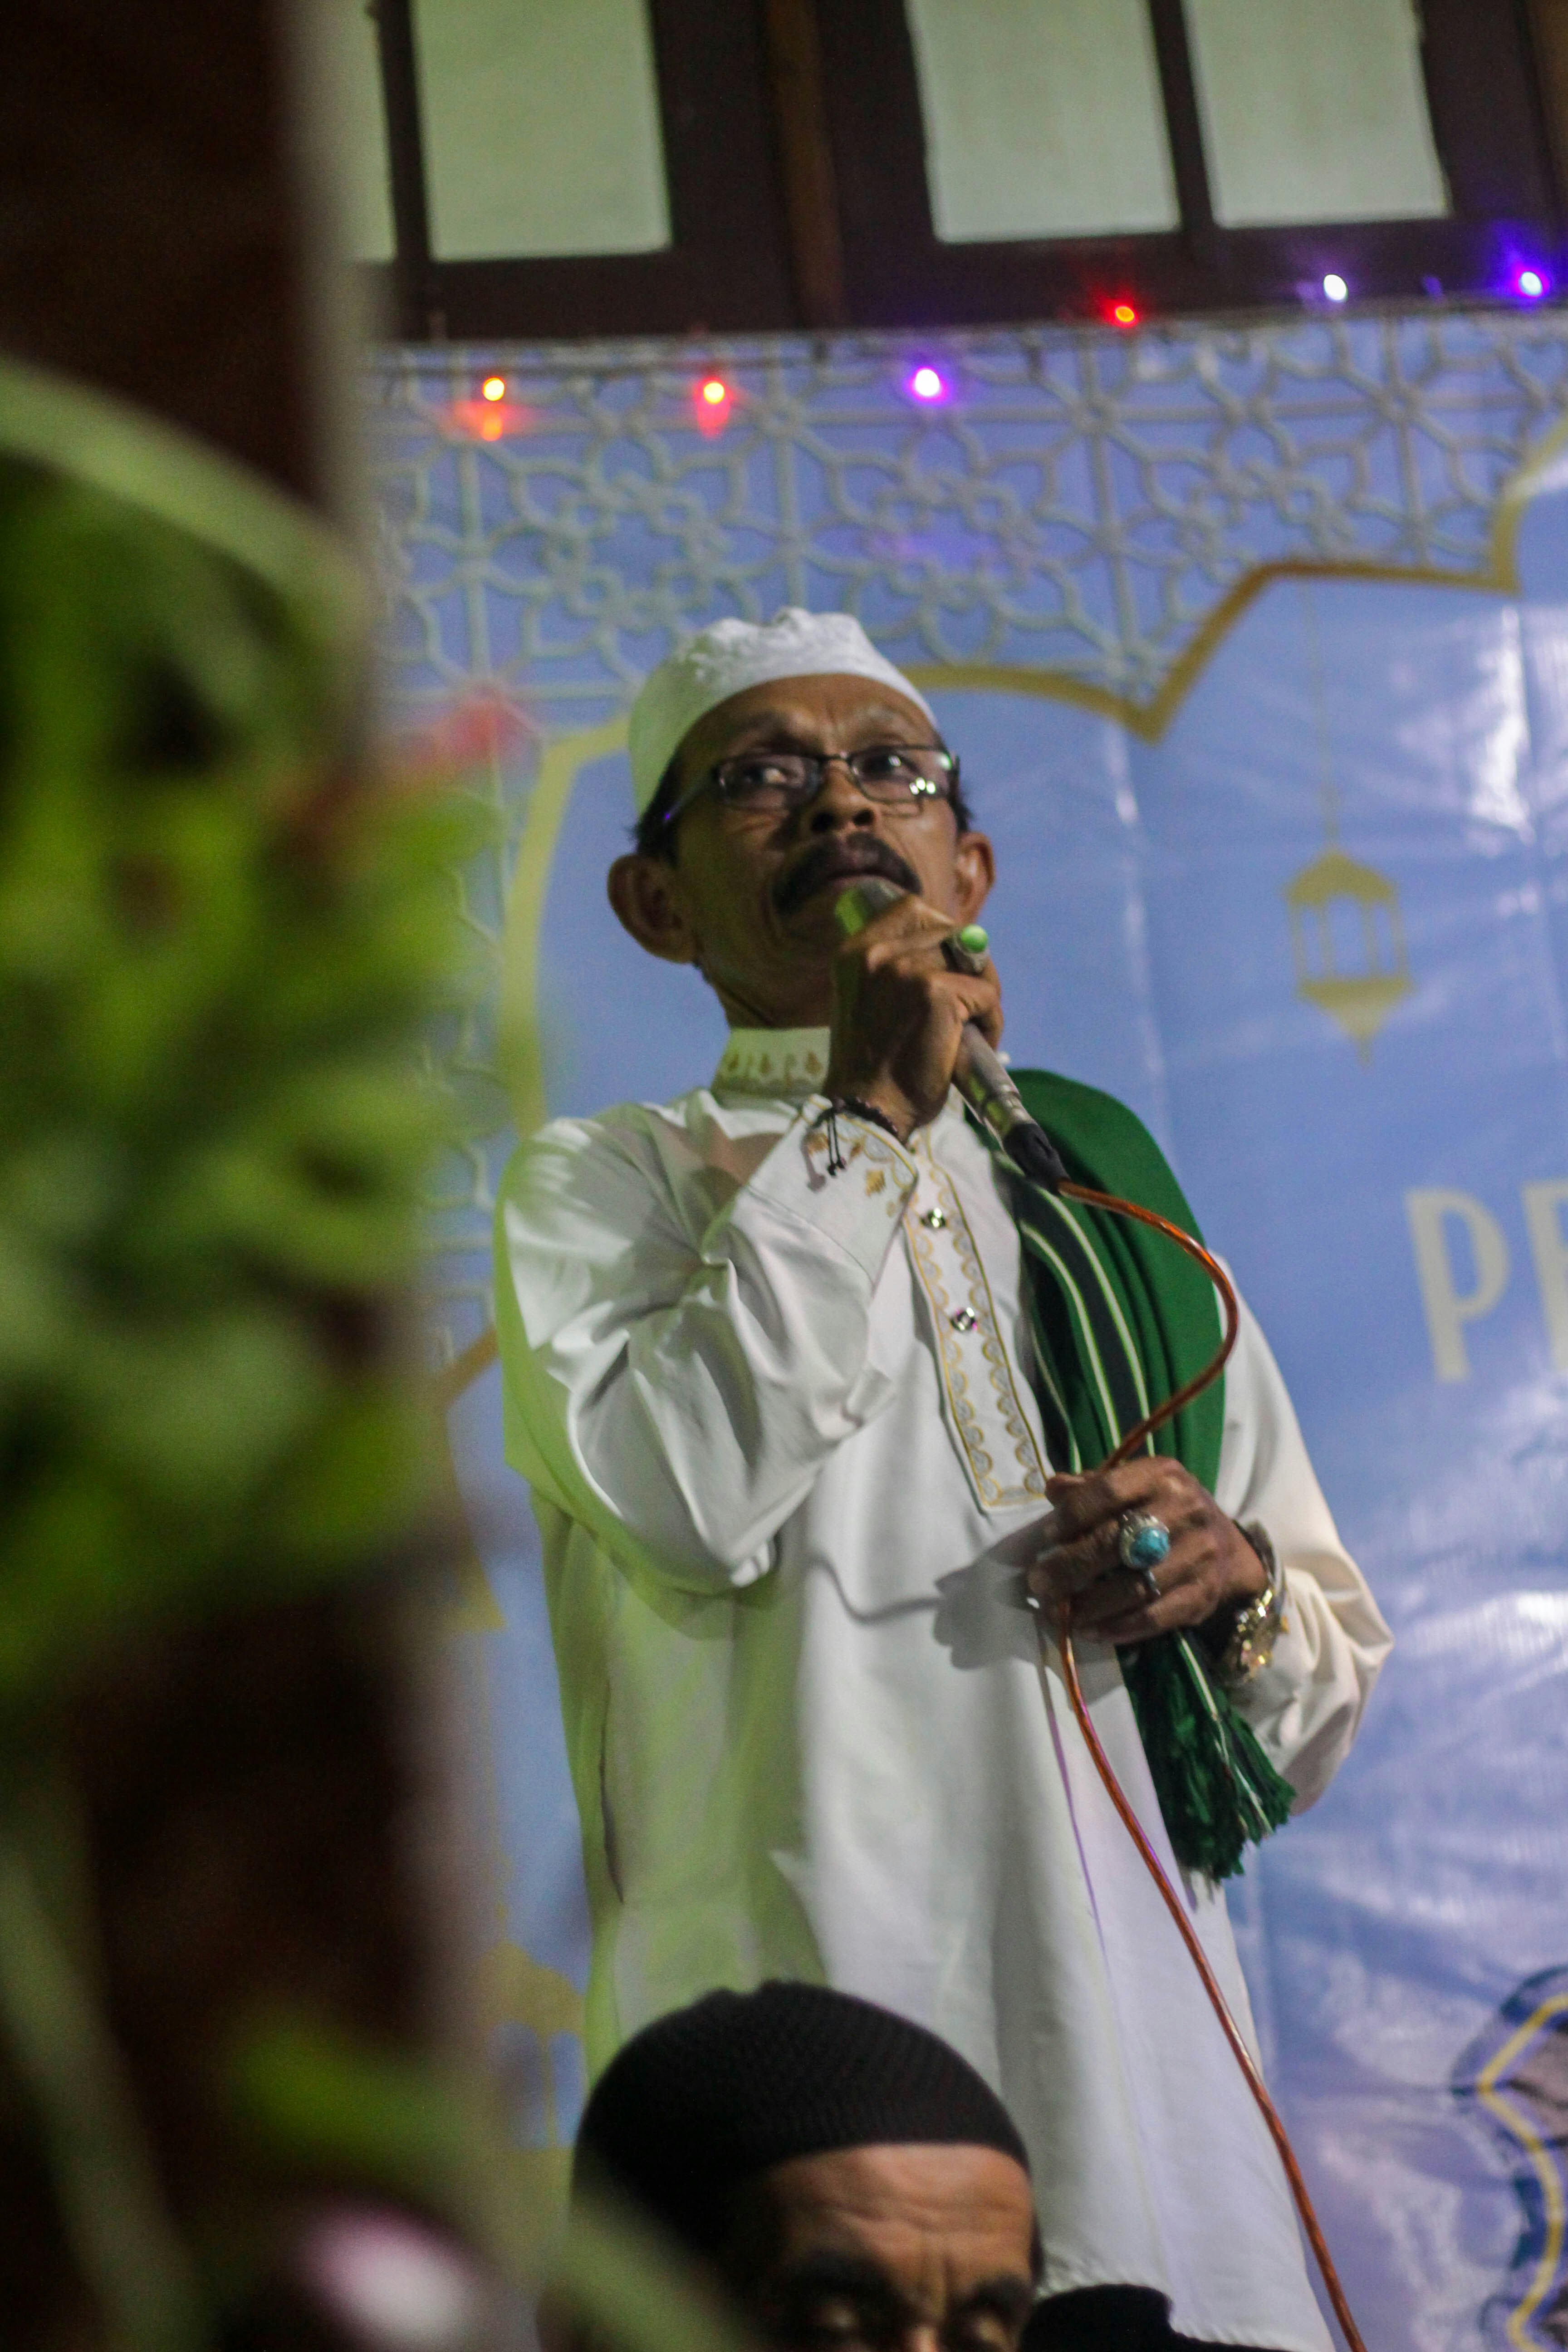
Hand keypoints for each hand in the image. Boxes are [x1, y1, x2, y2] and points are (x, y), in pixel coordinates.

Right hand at [824, 894, 1001, 1138]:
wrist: (867, 1109)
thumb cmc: (872, 1068)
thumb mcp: (869, 1002)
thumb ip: (895, 971)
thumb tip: (958, 946)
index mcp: (855, 952)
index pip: (911, 909)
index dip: (940, 930)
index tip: (949, 962)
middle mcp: (878, 953)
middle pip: (950, 933)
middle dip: (968, 966)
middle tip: (967, 1005)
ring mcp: (908, 970)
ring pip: (974, 964)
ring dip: (982, 996)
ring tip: (969, 1030)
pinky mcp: (938, 993)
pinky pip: (987, 996)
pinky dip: (991, 1022)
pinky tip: (975, 1044)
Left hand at [1027, 1461, 1264, 1645]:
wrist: (1225, 1547)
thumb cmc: (1161, 1511)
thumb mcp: (1131, 1487)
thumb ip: (1090, 1488)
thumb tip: (1053, 1490)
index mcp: (1161, 1475)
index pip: (1109, 1491)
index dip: (1073, 1515)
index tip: (1047, 1536)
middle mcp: (1185, 1510)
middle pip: (1115, 1541)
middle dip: (1069, 1567)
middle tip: (1038, 1584)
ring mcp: (1199, 1554)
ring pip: (1133, 1586)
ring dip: (1087, 1605)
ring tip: (1056, 1613)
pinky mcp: (1203, 1594)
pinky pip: (1153, 1617)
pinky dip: (1116, 1628)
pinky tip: (1088, 1631)